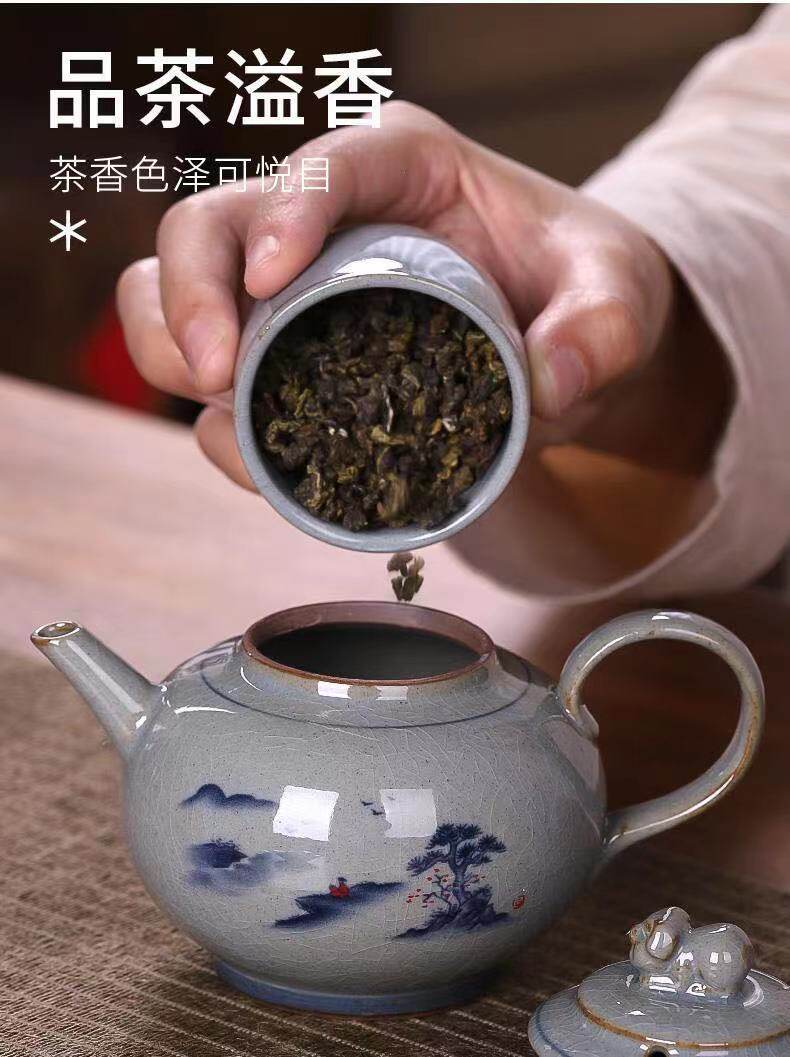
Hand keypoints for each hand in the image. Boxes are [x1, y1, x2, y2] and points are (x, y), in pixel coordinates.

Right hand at [117, 101, 676, 490]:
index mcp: (402, 163)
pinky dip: (214, 415)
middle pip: (209, 224)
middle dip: (190, 294)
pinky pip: (217, 371)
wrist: (562, 335)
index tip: (270, 282)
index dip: (283, 215)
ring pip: (178, 290)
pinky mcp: (284, 346)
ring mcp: (292, 281)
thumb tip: (548, 383)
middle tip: (214, 376)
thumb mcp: (616, 298)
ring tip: (221, 417)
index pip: (323, 168)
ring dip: (171, 350)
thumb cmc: (579, 287)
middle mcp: (326, 212)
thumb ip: (602, 330)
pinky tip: (250, 456)